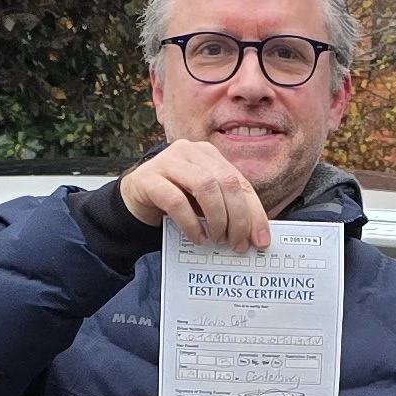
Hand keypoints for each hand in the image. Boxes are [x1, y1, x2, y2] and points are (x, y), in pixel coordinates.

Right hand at [119, 138, 269, 249]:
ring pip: (204, 186)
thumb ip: (227, 210)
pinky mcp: (148, 178)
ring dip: (216, 218)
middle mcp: (190, 151)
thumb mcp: (204, 204)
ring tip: (217, 240)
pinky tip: (197, 237)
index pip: (240, 182)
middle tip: (237, 244)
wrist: (134, 201)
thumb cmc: (174, 202)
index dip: (254, 212)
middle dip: (237, 218)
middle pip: (226, 182)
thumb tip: (256, 237)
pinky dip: (191, 223)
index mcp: (209, 154)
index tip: (261, 240)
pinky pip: (175, 200)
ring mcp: (167, 161)